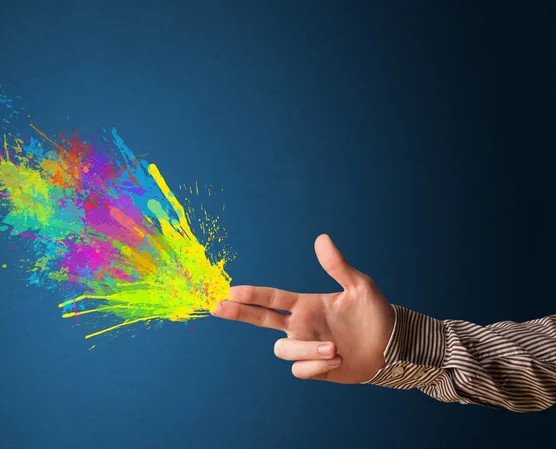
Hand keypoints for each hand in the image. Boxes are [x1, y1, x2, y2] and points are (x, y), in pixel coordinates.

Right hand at [211, 234, 395, 382]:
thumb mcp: (359, 286)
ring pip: (283, 350)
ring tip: (334, 347)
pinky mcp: (315, 368)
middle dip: (239, 313)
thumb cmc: (375, 313)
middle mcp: (301, 325)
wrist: (392, 346)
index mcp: (306, 305)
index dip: (251, 295)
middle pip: (260, 320)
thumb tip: (321, 238)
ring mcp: (306, 347)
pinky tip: (338, 359)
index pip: (272, 298)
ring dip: (306, 349)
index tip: (230, 290)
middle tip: (217, 307)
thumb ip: (338, 266)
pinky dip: (316, 364)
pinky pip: (300, 370)